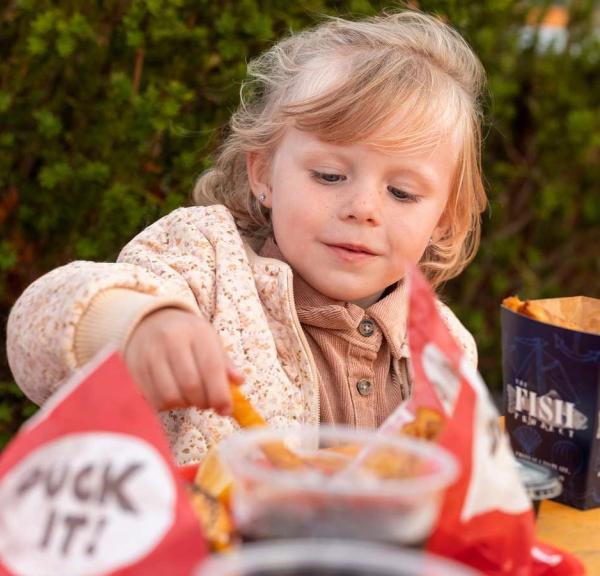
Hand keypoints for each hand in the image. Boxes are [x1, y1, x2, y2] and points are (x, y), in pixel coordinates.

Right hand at [124, 308, 242, 413]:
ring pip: (171, 396)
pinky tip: (174, 394)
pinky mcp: (135, 370)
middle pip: (191, 385)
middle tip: (208, 403)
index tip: (226, 410)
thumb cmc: (187, 336)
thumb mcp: (209, 340)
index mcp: (196, 332)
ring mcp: (150, 355)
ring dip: (185, 405)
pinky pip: (155, 400)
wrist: (149, 321)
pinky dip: (169, 404)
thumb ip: (225, 363)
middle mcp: (171, 340)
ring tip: (190, 396)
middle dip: (204, 402)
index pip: (211, 367)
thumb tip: (238, 382)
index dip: (221, 394)